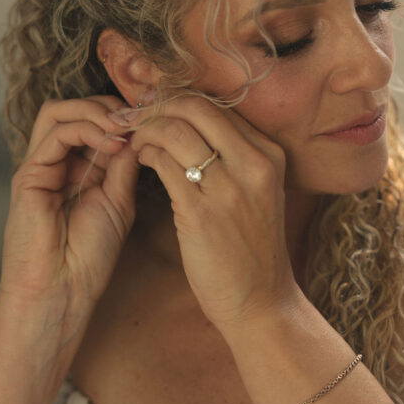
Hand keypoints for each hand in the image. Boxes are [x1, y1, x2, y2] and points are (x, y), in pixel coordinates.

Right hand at [0, 97, 139, 323]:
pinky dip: (86, 129)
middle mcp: (58, 162)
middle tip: (139, 117)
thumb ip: (125, 165)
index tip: (153, 121)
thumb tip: (140, 129)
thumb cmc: (90, 256)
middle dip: (109, 106)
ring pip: (60, 112)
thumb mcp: (119, 201)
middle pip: (75, 110)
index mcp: (80, 168)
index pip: (95, 122)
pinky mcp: (29, 173)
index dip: (124, 116)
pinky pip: (55, 133)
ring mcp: (41, 165)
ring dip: (97, 112)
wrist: (63, 289)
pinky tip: (112, 143)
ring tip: (125, 127)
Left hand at [129, 96, 299, 331]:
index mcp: (269, 154)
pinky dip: (144, 155)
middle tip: (134, 119)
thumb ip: (234, 157)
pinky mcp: (201, 213)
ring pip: (174, 130)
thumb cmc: (252, 249)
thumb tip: (189, 125)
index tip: (155, 110)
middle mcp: (254, 164)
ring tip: (134, 141)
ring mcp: (229, 188)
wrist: (262, 302)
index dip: (177, 101)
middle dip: (156, 107)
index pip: (216, 106)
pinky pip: (163, 164)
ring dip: (144, 130)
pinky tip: (140, 161)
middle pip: (194, 107)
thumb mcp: (257, 192)